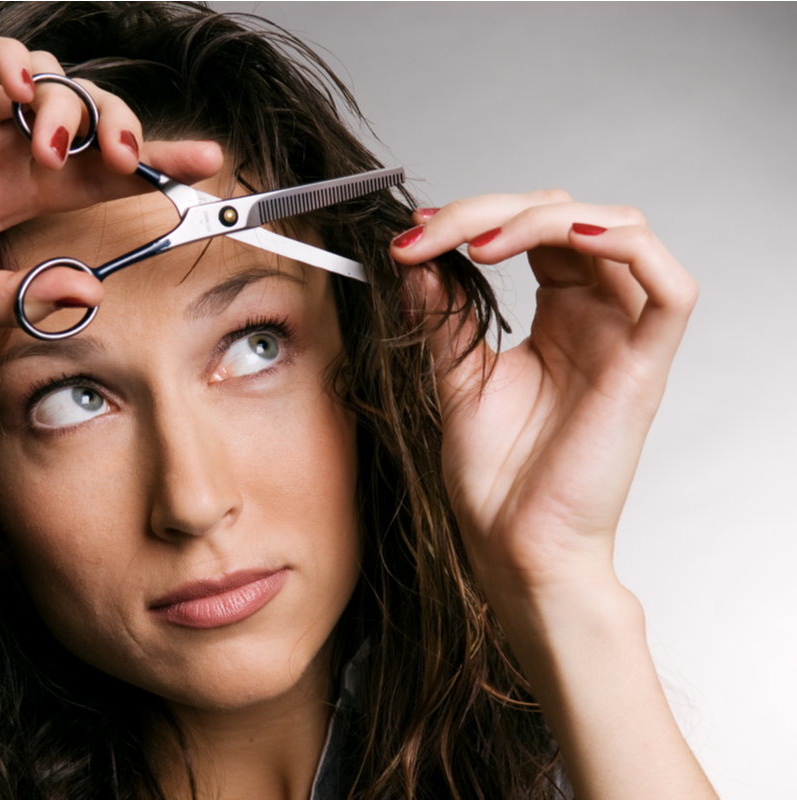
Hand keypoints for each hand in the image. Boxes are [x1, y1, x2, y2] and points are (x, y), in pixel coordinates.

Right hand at [0, 34, 221, 345]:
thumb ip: (14, 295)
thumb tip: (88, 292)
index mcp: (6, 207)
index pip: (97, 177)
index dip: (153, 166)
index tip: (205, 166)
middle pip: (82, 120)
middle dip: (121, 125)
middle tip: (132, 153)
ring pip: (38, 80)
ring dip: (66, 98)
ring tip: (53, 142)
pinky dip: (6, 60)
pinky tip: (16, 90)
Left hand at [391, 192, 697, 600]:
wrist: (513, 546)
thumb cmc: (495, 478)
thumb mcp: (456, 376)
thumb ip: (445, 314)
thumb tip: (417, 254)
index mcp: (558, 316)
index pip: (533, 230)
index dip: (474, 216)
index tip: (411, 235)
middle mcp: (596, 317)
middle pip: (567, 217)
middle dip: (490, 210)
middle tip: (428, 234)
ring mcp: (623, 338)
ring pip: (618, 230)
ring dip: (542, 218)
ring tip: (478, 244)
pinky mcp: (645, 367)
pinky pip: (669, 287)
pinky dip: (624, 244)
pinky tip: (565, 240)